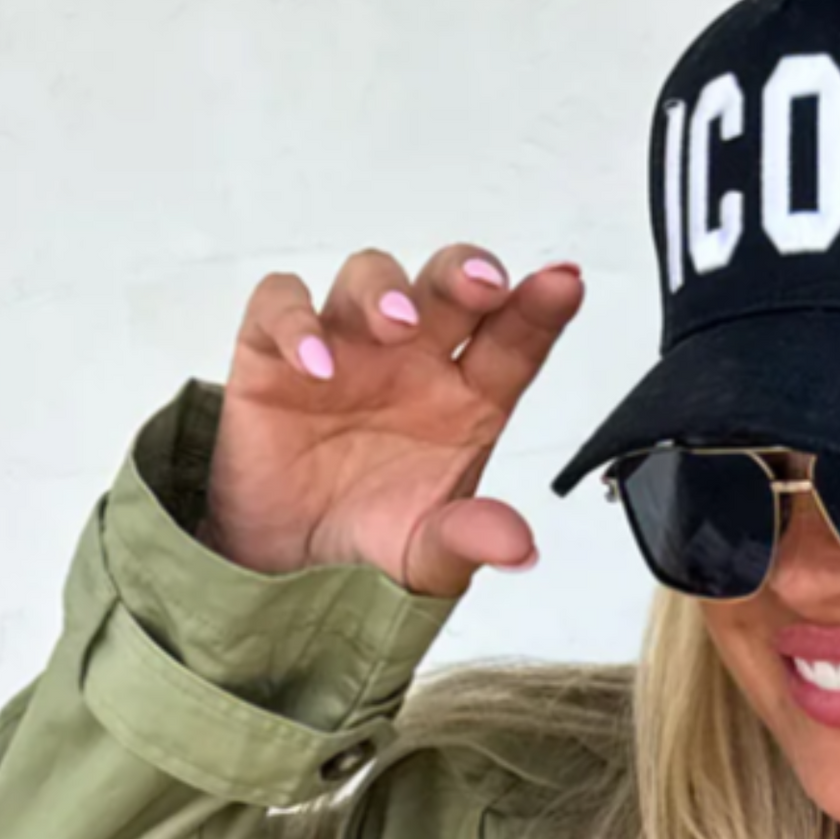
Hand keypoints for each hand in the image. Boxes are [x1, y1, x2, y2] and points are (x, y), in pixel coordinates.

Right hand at [197, 244, 585, 593]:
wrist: (287, 565)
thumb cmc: (371, 538)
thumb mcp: (429, 558)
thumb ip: (469, 541)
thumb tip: (517, 547)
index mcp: (467, 400)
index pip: (512, 340)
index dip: (540, 308)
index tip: (564, 284)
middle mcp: (413, 360)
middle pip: (447, 286)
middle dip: (465, 273)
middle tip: (482, 286)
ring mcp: (347, 347)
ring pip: (369, 278)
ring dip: (385, 290)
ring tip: (395, 327)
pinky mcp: (275, 352)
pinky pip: (280, 306)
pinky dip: (295, 321)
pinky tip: (314, 363)